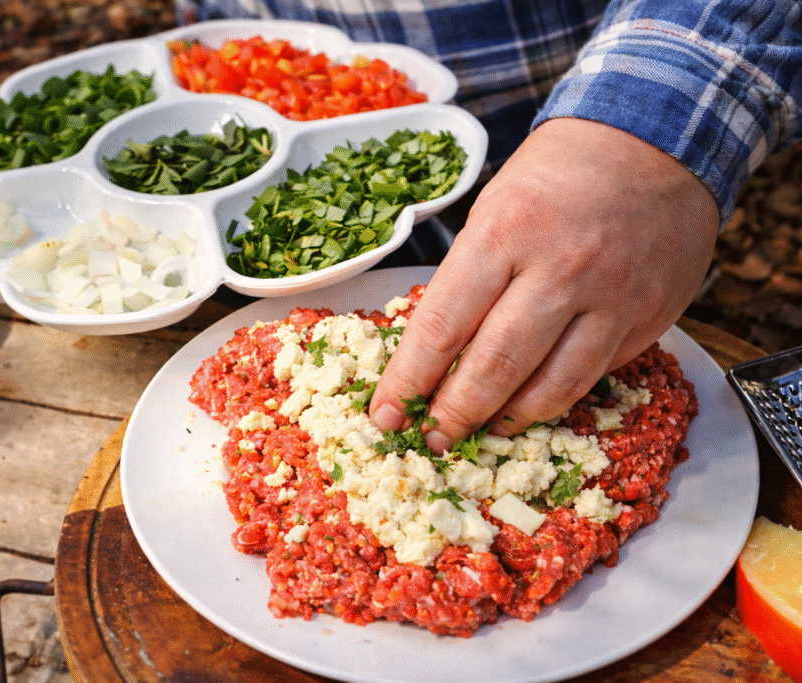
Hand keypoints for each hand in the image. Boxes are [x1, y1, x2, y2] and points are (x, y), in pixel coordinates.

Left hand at [368, 117, 719, 451]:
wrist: (653, 140)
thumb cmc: (557, 174)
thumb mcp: (494, 208)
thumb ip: (469, 278)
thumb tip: (434, 352)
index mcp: (505, 233)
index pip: (443, 326)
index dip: (409, 380)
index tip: (386, 414)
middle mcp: (560, 269)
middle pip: (494, 367)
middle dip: (453, 413)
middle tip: (430, 438)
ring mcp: (611, 298)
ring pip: (550, 388)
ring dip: (505, 421)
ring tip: (478, 432)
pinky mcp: (647, 317)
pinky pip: (593, 376)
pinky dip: (555, 402)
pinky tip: (529, 409)